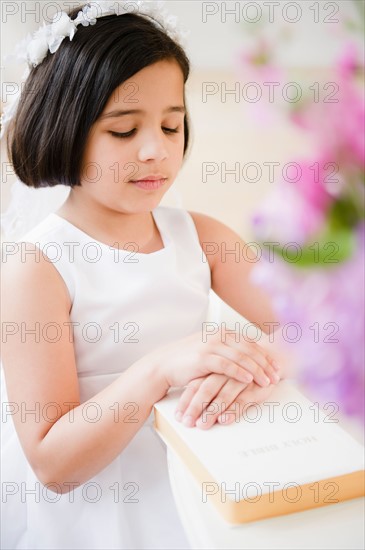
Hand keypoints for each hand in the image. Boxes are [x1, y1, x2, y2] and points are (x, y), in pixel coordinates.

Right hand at [148, 329, 280, 389]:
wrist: (165, 364)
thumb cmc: (189, 360)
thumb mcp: (212, 351)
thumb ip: (229, 351)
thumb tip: (250, 360)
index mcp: (224, 332)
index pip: (251, 343)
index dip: (267, 355)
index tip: (278, 367)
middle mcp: (219, 335)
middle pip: (250, 349)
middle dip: (266, 363)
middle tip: (278, 375)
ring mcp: (211, 345)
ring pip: (241, 357)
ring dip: (257, 370)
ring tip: (268, 381)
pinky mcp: (204, 357)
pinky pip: (227, 365)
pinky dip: (240, 372)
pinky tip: (249, 379)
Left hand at [175, 373, 278, 428]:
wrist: (266, 357)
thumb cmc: (237, 371)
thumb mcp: (219, 376)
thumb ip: (204, 386)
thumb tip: (186, 408)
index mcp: (212, 369)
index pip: (195, 385)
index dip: (186, 401)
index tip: (178, 417)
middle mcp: (224, 372)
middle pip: (206, 389)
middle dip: (195, 407)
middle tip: (188, 423)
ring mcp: (239, 378)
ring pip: (223, 395)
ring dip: (212, 411)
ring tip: (203, 424)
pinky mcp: (254, 386)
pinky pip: (243, 399)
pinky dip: (233, 410)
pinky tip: (225, 419)